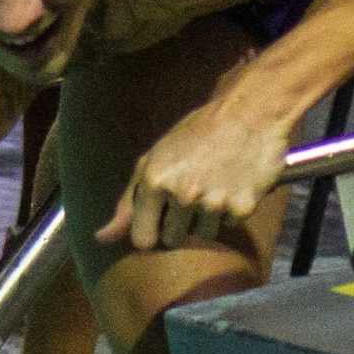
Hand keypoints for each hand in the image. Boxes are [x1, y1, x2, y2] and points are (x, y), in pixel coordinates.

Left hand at [99, 101, 290, 251]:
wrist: (251, 113)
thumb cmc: (197, 134)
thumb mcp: (154, 160)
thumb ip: (128, 202)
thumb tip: (102, 239)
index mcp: (156, 181)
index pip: (143, 240)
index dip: (151, 231)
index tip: (159, 219)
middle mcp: (183, 194)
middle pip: (172, 240)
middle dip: (178, 224)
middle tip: (191, 193)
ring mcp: (214, 203)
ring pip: (203, 235)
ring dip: (206, 218)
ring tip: (214, 185)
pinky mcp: (242, 208)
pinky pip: (229, 225)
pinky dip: (230, 210)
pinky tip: (232, 184)